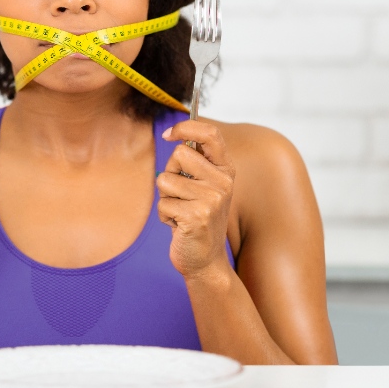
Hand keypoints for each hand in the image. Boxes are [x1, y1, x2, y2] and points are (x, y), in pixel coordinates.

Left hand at [156, 120, 235, 279]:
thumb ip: (195, 162)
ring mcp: (212, 199)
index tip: (168, 134)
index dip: (186, 127)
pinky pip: (163, 203)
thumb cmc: (198, 218)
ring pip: (165, 179)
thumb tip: (174, 134)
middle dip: (170, 172)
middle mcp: (223, 182)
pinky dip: (164, 216)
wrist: (205, 260)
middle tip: (181, 194)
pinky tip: (179, 226)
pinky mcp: (197, 216)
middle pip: (179, 153)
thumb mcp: (203, 186)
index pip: (210, 134)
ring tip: (181, 212)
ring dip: (166, 198)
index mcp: (226, 170)